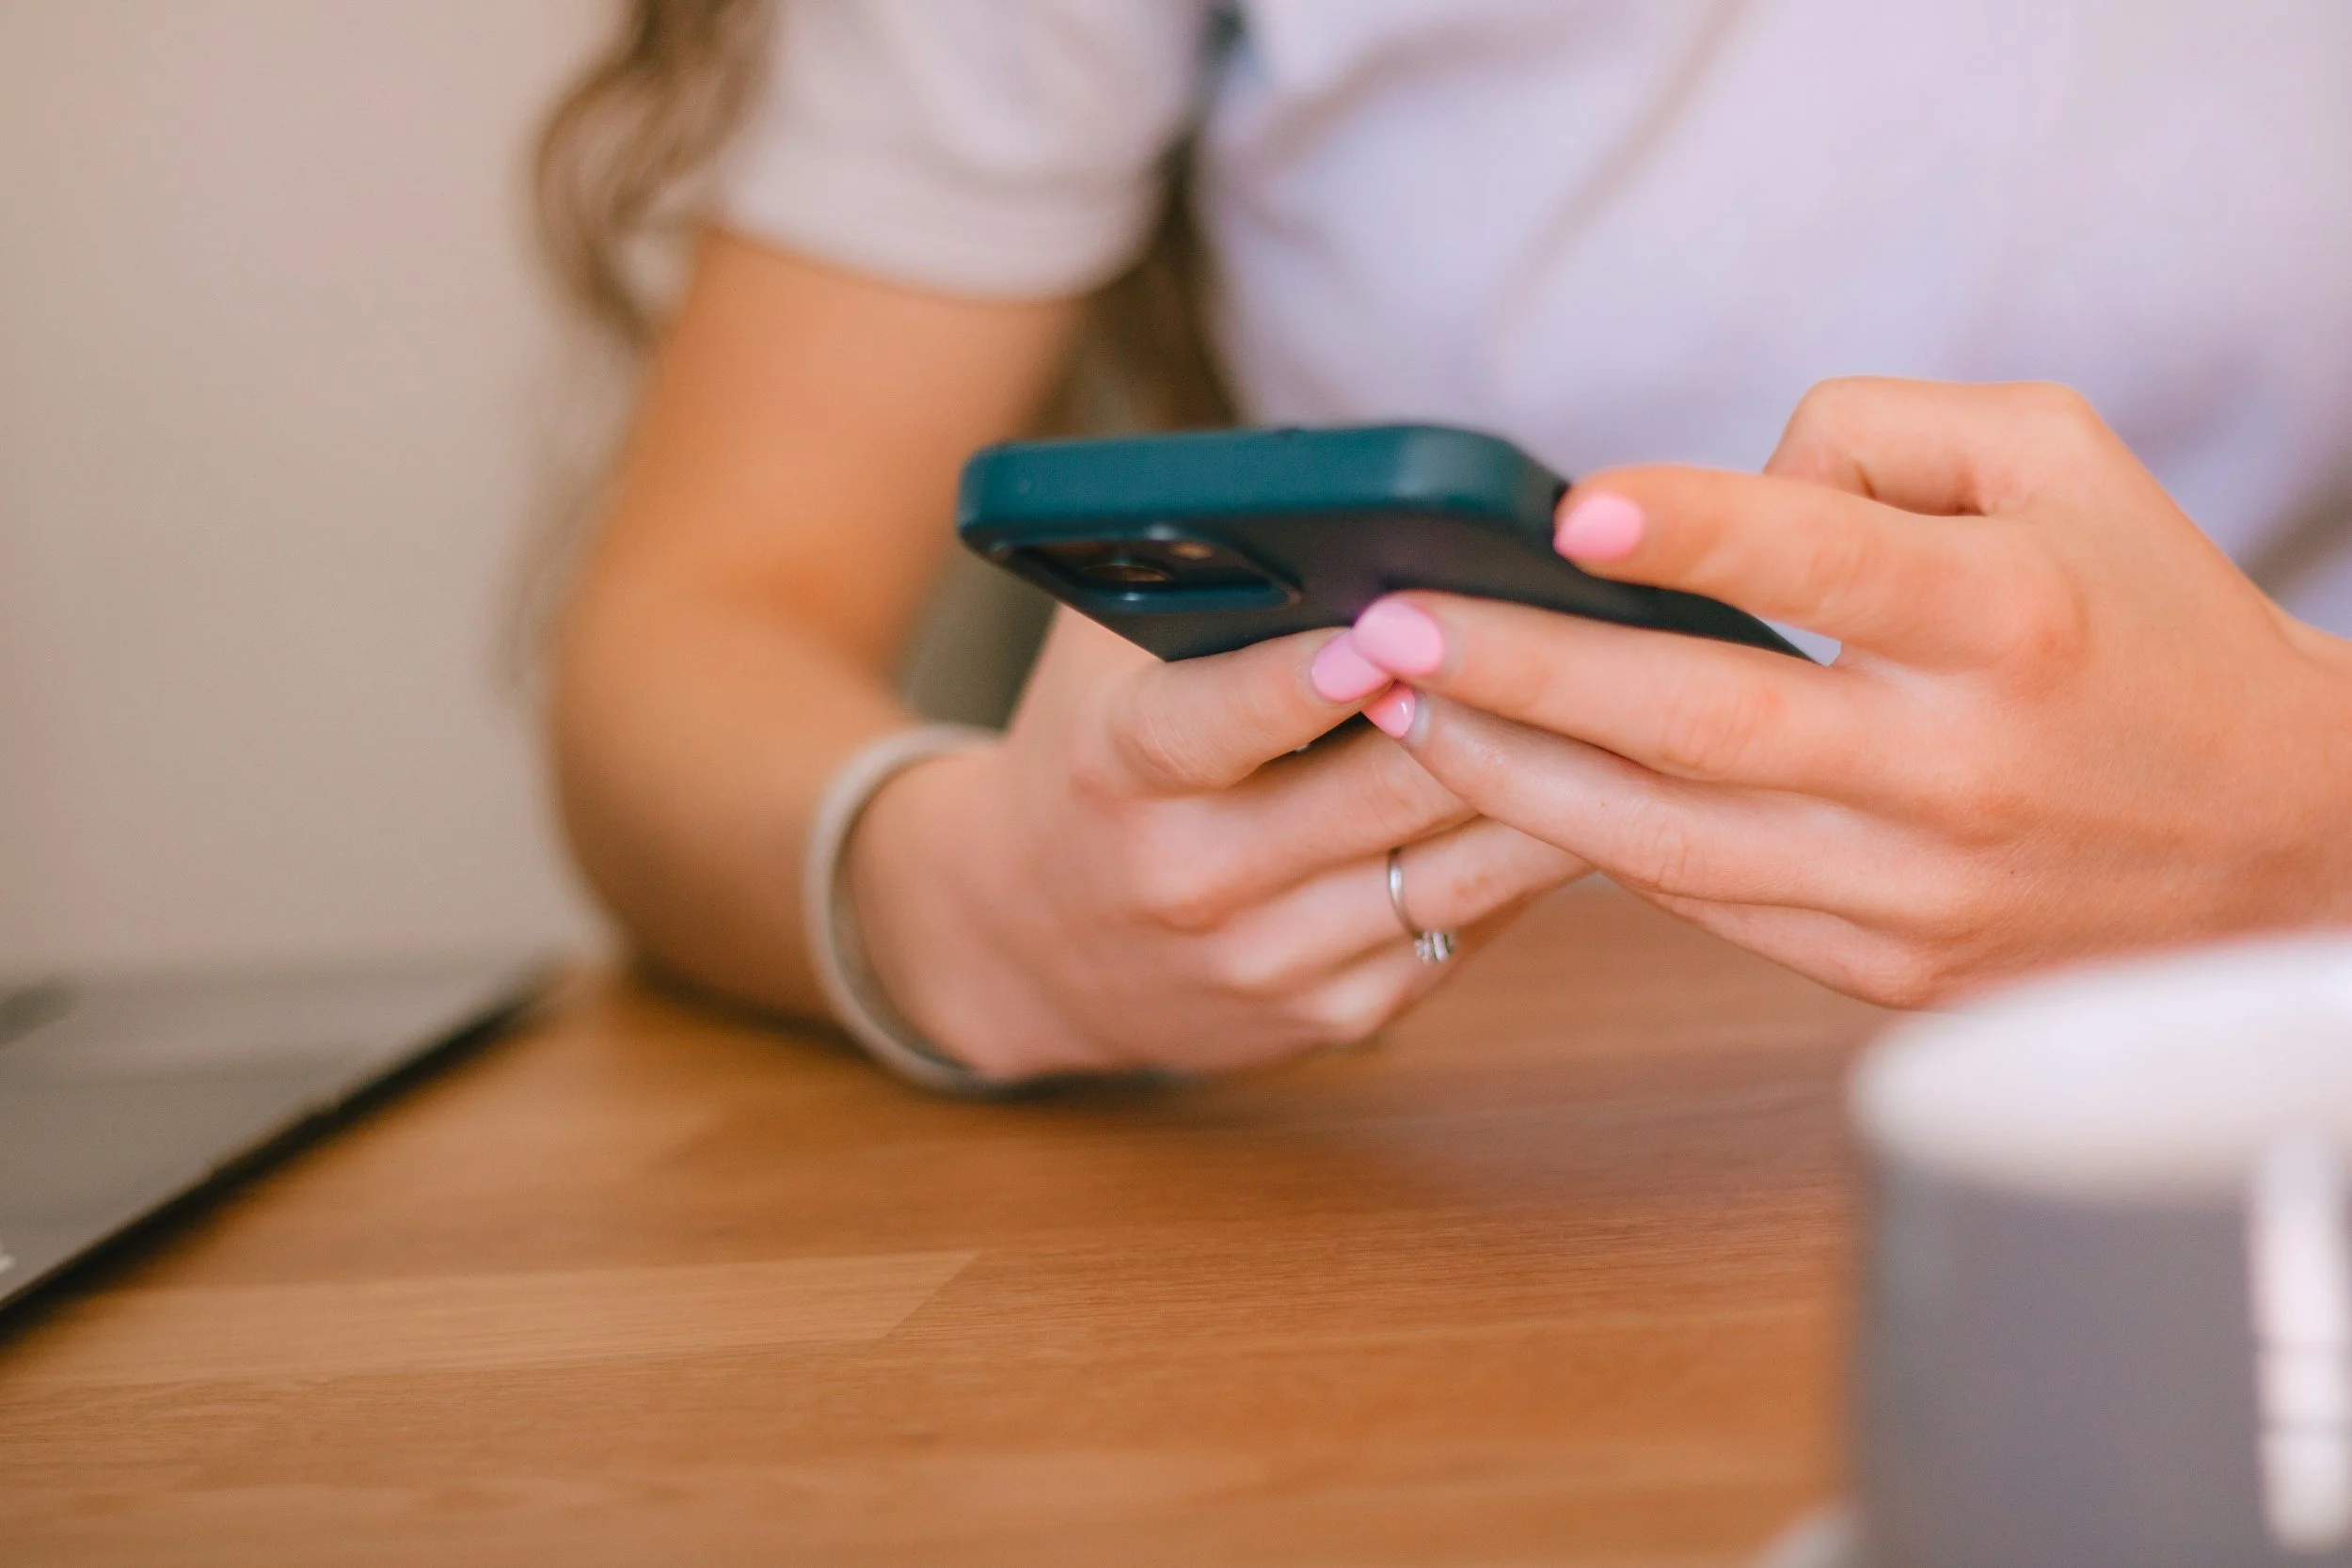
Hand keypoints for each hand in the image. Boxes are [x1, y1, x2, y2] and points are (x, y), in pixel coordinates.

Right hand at [846, 610, 1585, 1079]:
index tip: (1385, 628)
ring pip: (1451, 871)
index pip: (1212, 723)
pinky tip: (1597, 796)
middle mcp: (1190, 878)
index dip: (1298, 680)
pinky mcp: (1334, 1015)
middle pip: (1376, 793)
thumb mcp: (1098, 663)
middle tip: (1595, 639)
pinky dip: (1531, 862)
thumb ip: (1191, 587)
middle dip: (1489, 711)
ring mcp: (1268, 961)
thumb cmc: (1089, 760)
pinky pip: (1466, 929)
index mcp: (1118, 773)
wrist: (1026, 944)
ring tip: (1638, 709)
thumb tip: (1339, 502)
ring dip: (1555, 790)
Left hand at [1337, 378, 2351, 1006]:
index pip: (1832, 560)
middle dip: (1521, 674)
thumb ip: (1883, 436)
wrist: (2281, 847)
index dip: (1694, 529)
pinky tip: (1506, 788)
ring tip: (1395, 714)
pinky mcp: (1887, 973)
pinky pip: (1704, 906)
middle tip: (1385, 631)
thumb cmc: (2148, 624)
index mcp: (2015, 618)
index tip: (1566, 511)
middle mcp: (1960, 766)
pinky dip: (1592, 848)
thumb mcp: (2062, 463)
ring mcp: (1919, 890)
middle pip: (1703, 721)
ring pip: (1669, 842)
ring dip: (1512, 775)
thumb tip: (1704, 494)